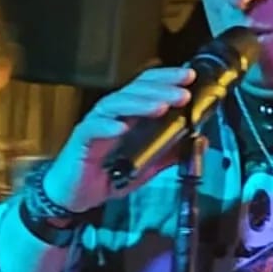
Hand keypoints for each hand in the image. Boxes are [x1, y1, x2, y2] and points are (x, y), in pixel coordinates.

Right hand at [43, 66, 196, 212]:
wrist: (75, 194)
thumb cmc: (107, 175)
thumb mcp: (147, 167)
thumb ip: (169, 153)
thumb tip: (197, 140)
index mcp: (128, 114)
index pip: (148, 87)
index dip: (167, 79)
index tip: (190, 77)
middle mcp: (112, 114)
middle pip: (135, 91)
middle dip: (161, 89)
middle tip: (182, 93)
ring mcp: (96, 124)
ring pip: (116, 105)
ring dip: (139, 104)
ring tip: (160, 107)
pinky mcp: (81, 140)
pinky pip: (93, 128)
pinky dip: (107, 126)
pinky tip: (121, 128)